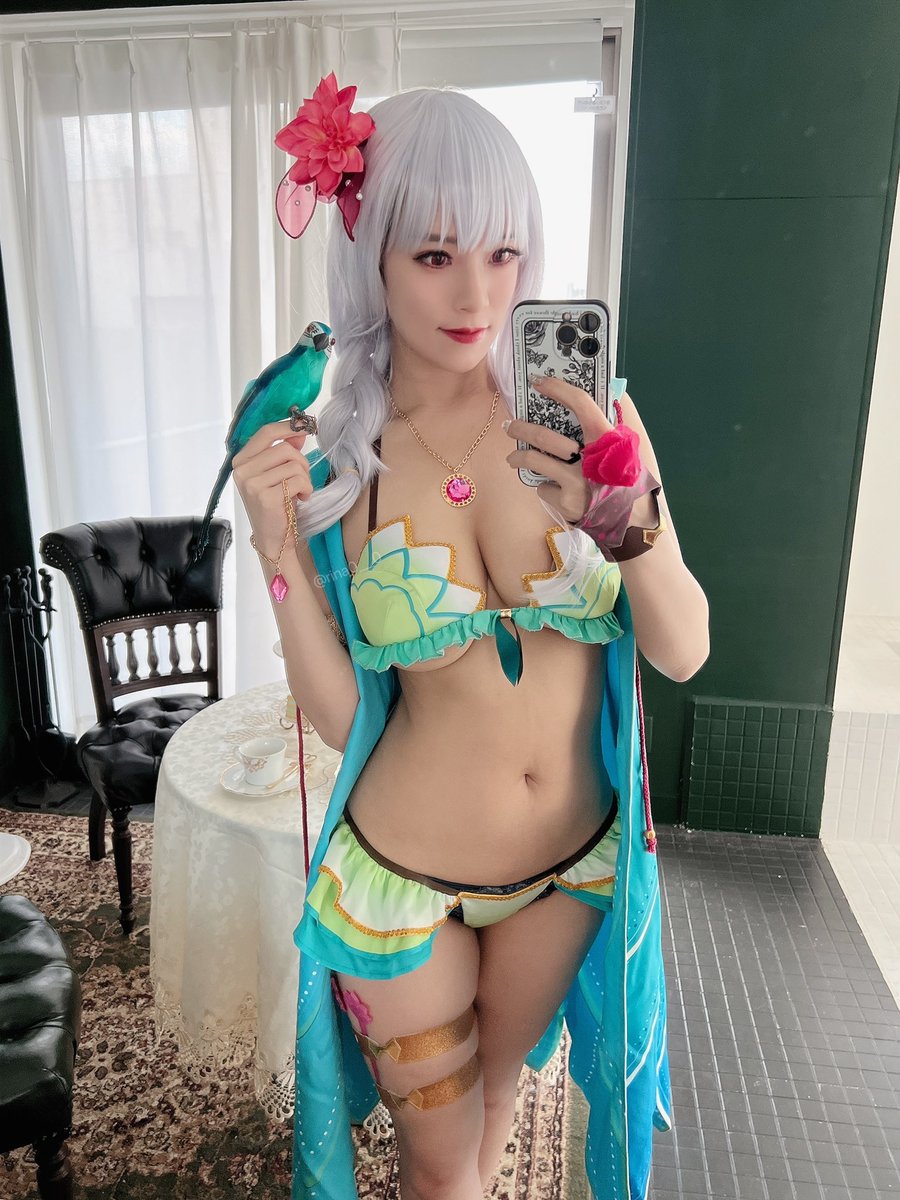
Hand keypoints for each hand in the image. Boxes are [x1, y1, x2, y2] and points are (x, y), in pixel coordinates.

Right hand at [232, 419, 312, 558]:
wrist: (273, 538)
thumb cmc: (276, 504)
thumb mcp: (277, 473)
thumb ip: (284, 451)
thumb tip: (299, 431)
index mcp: (241, 461)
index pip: (265, 433)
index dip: (287, 427)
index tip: (304, 427)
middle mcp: (242, 470)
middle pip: (284, 448)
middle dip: (301, 462)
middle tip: (302, 478)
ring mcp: (252, 484)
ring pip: (293, 464)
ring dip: (305, 478)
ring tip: (300, 491)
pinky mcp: (266, 497)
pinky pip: (298, 480)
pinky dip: (306, 488)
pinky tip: (301, 499)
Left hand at [503, 374, 613, 521]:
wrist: (631, 517)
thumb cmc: (623, 477)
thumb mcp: (622, 448)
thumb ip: (602, 429)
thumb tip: (583, 402)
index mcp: (605, 439)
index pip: (581, 404)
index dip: (558, 389)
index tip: (539, 382)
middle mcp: (589, 458)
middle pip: (544, 436)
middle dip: (521, 429)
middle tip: (508, 425)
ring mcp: (576, 482)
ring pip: (535, 461)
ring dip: (518, 457)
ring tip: (512, 458)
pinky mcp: (567, 502)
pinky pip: (545, 489)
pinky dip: (547, 488)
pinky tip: (555, 490)